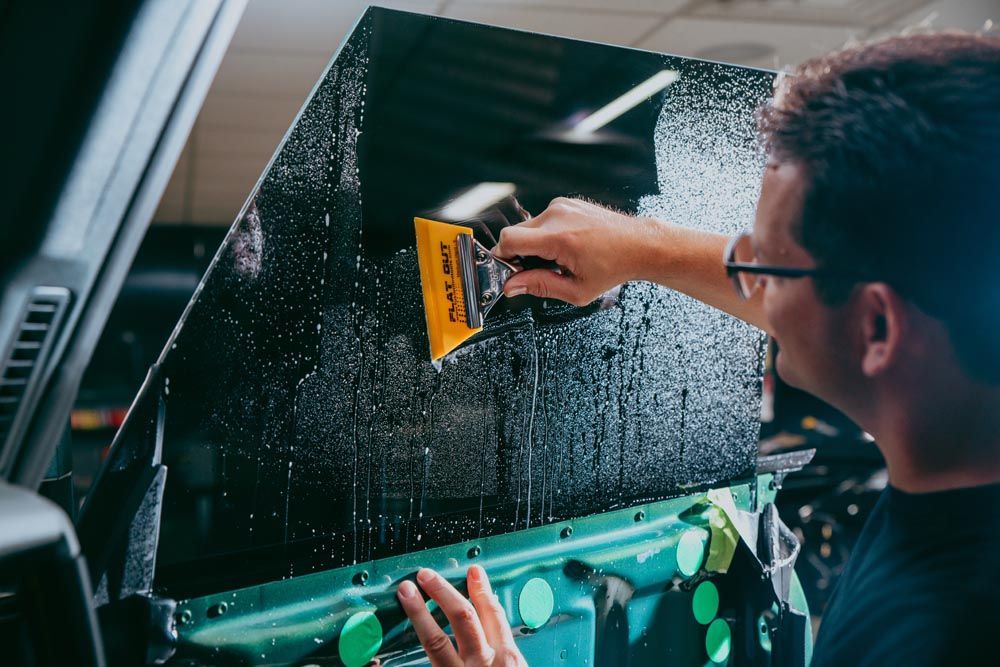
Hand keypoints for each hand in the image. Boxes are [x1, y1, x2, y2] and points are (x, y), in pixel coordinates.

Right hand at [397, 566, 527, 666]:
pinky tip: (489, 594)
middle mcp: (483, 666)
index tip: (406, 591)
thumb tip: (382, 666)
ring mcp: (505, 662)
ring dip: (478, 591)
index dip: (418, 613)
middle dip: (443, 593)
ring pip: (491, 617)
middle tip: (425, 575)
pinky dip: (495, 606)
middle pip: (462, 620)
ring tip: (472, 570)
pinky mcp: (519, 661)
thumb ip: (431, 664)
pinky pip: (505, 627)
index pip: (434, 641)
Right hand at [493, 197, 663, 306]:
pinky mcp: (567, 202)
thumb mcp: (576, 289)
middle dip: (520, 254)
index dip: (503, 257)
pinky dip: (547, 235)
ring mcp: (562, 205)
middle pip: (516, 233)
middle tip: (537, 270)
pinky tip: (566, 247)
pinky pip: (544, 220)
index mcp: (559, 237)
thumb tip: (512, 286)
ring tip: (557, 259)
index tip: (510, 270)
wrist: (639, 245)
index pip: (509, 240)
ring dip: (535, 244)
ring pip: (529, 226)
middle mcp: (558, 215)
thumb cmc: (613, 267)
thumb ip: (539, 286)